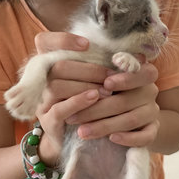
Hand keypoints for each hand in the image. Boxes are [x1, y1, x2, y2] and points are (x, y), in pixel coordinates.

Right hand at [34, 32, 110, 164]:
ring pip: (56, 86)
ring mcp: (42, 101)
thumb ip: (102, 67)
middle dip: (88, 69)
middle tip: (111, 77)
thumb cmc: (89, 105)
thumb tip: (136, 57)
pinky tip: (95, 98)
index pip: (44, 42)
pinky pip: (59, 109)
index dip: (63, 39)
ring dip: (85, 86)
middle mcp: (41, 82)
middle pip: (57, 66)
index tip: (87, 44)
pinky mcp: (47, 120)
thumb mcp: (93, 82)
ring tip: (107, 91)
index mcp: (50, 67)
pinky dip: (79, 102)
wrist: (75, 138)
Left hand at [66, 63, 159, 147]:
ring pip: (132, 119)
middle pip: (126, 100)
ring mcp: (152, 112)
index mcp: (143, 73)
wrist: (128, 115)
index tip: (106, 83)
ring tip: (82, 132)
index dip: (125, 79)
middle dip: (97, 109)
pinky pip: (146, 136)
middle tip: (73, 117)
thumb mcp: (105, 80)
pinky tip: (112, 138)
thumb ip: (100, 74)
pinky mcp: (153, 130)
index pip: (141, 73)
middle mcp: (150, 91)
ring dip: (105, 126)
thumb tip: (78, 65)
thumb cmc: (109, 91)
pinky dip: (129, 138)